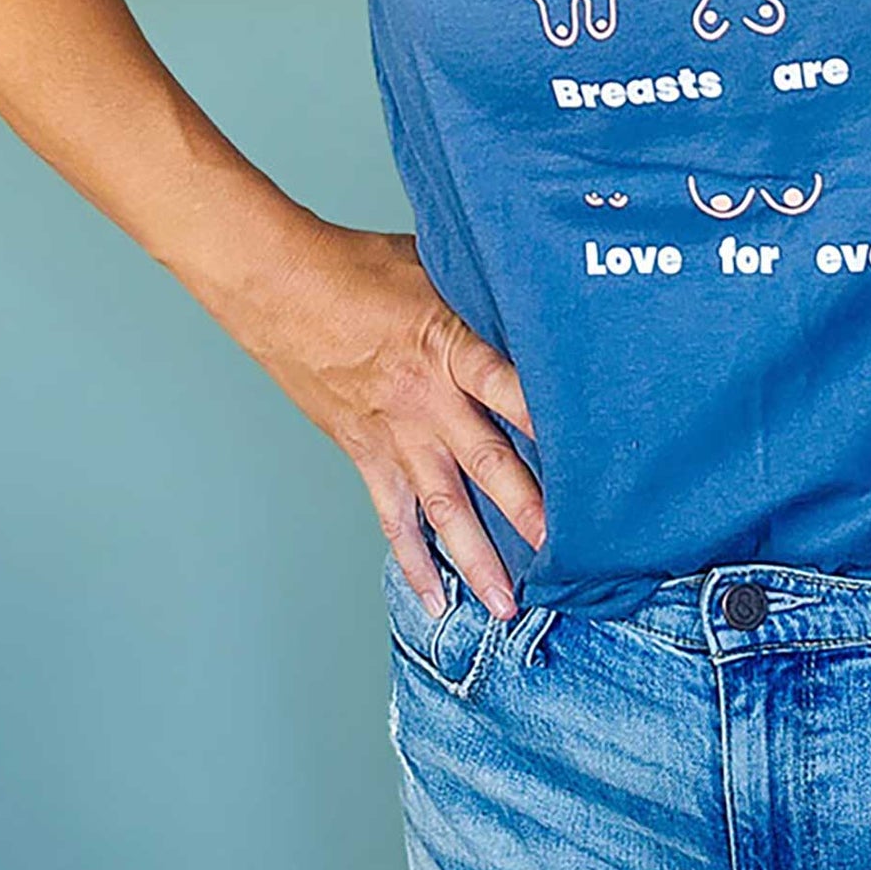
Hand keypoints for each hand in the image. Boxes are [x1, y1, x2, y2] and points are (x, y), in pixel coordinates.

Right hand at [221, 221, 542, 619]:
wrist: (275, 286)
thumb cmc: (355, 266)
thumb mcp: (434, 266)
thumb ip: (482, 298)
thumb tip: (533, 298)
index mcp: (450, 346)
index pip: (510, 389)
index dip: (548, 421)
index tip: (594, 453)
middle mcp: (426, 400)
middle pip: (488, 461)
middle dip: (530, 509)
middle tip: (569, 551)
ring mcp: (394, 433)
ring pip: (443, 507)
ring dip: (476, 558)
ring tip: (507, 603)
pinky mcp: (364, 452)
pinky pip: (393, 517)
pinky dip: (412, 559)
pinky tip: (434, 596)